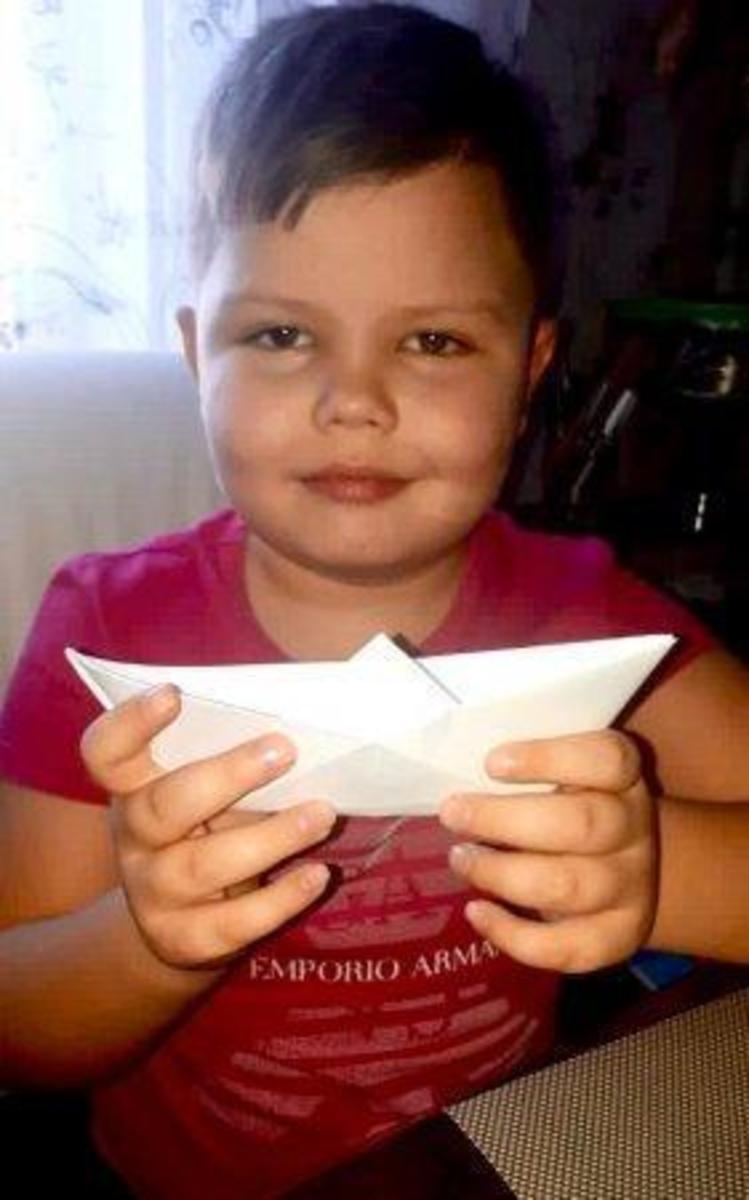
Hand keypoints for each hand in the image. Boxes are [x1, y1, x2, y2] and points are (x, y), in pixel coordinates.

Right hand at [81, 684, 335, 970]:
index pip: (106, 752)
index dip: (131, 723)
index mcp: (132, 787)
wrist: (181, 923)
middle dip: (227, 775)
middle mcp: (133, 837)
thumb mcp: (206, 790)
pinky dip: (281, 900)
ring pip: (204, 865)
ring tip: (322, 814)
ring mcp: (152, 893)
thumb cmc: (207, 828)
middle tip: (285, 749)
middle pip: (164, 805)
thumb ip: (232, 757)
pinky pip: (232, 923)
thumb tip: (305, 729)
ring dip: (271, 837)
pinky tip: (317, 874)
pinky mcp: (183, 940)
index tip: (173, 694)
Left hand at [439, 731, 657, 973]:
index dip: (550, 758)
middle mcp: (633, 830)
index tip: (491, 763)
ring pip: (568, 886)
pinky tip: (477, 912)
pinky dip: (512, 934)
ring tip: (461, 859)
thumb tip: (451, 766)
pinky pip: (565, 948)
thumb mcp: (566, 779)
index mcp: (622, 780)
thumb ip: (527, 772)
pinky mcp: (616, 938)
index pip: (608, 760)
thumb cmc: (572, 811)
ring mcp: (629, 888)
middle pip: (581, 824)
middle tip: (452, 814)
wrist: (626, 872)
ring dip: (501, 874)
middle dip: (503, 821)